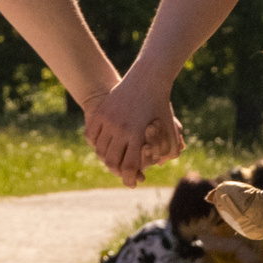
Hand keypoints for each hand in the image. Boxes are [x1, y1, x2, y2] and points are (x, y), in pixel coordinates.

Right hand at [85, 71, 181, 185]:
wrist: (147, 79)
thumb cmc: (161, 106)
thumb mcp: (171, 128)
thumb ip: (171, 150)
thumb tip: (160, 166)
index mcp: (138, 134)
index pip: (128, 167)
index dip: (129, 179)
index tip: (132, 183)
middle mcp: (120, 128)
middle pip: (111, 161)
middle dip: (117, 172)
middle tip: (122, 173)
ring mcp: (108, 119)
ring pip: (100, 150)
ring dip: (106, 158)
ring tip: (114, 159)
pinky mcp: (99, 112)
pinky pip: (90, 136)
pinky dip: (95, 144)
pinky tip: (103, 145)